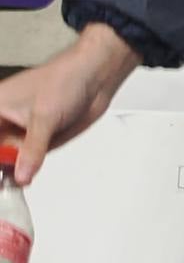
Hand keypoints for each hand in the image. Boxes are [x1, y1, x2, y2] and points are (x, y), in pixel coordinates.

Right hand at [0, 24, 140, 181]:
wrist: (94, 76)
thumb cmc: (64, 80)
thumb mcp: (44, 118)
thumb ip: (32, 149)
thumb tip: (21, 174)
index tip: (3, 166)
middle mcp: (5, 120)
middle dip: (2, 165)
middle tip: (7, 182)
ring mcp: (21, 131)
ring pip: (8, 159)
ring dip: (10, 172)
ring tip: (12, 185)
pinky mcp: (38, 139)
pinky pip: (27, 160)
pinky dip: (25, 171)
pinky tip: (23, 180)